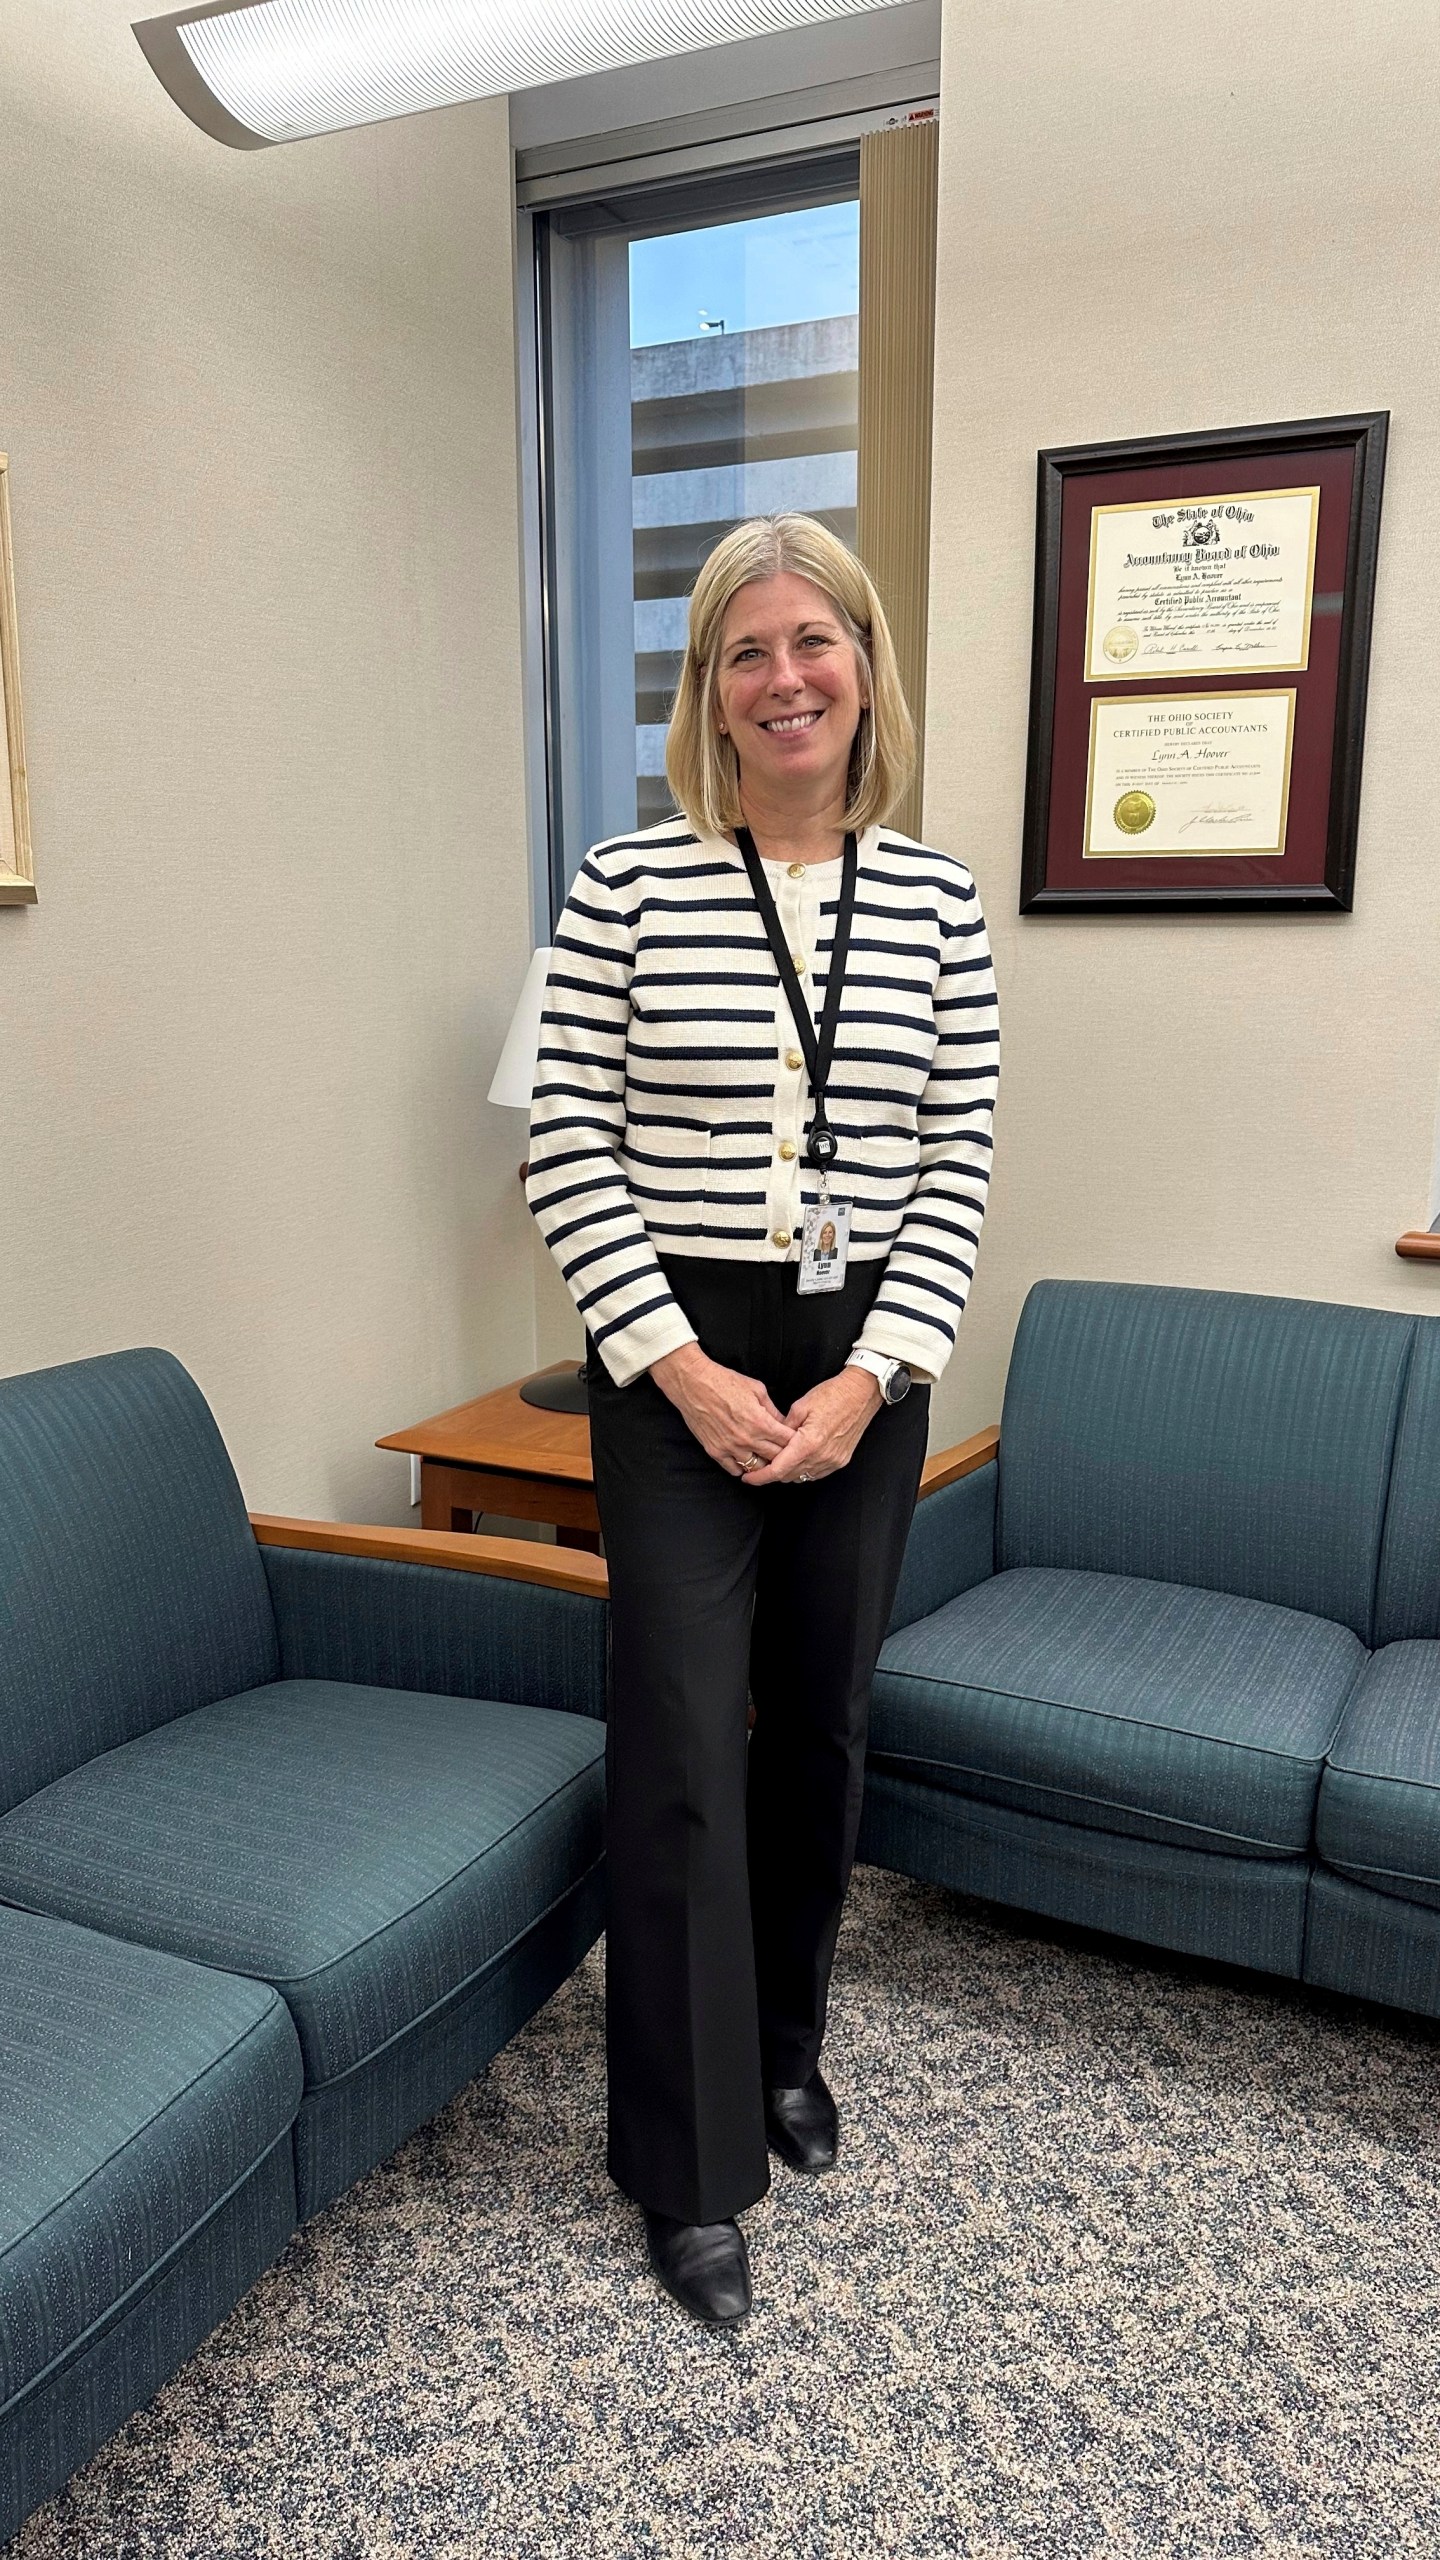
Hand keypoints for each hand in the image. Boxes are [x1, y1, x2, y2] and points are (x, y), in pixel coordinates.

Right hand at [649, 1342, 795, 1476]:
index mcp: (761, 1422)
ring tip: (765, 1458)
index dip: (795, 1442)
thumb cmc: (725, 1382)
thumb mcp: (757, 1389)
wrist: (694, 1384)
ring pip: (756, 1468)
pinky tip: (745, 1459)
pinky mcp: (715, 1452)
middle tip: (785, 1453)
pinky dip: (742, 1467)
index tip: (796, 1441)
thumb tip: (783, 1423)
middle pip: (775, 1458)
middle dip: (783, 1456)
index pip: (787, 1442)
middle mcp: (747, 1439)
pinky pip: (734, 1469)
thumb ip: (772, 1409)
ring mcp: (730, 1448)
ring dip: (763, 1465)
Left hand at [744, 1366, 881, 1485]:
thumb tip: (772, 1440)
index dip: (761, 1477)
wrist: (861, 1394)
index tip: (748, 1478)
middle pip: (789, 1476)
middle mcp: (821, 1456)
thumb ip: (783, 1428)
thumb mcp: (800, 1407)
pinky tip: (798, 1459)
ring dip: (789, 1472)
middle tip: (760, 1466)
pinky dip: (804, 1470)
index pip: (778, 1470)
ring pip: (802, 1476)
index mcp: (808, 1443)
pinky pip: (817, 1473)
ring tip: (779, 1460)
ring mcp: (833, 1460)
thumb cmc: (832, 1395)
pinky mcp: (841, 1460)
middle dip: (772, 1473)